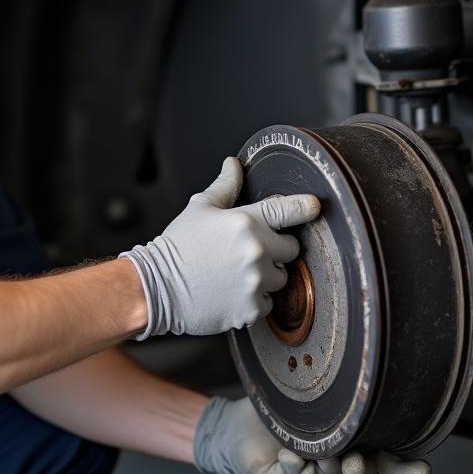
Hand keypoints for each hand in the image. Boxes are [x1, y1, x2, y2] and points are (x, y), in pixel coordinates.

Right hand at [122, 157, 319, 338]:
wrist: (157, 287)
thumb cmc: (177, 246)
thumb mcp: (200, 208)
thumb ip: (225, 186)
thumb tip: (234, 164)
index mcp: (246, 222)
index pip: (289, 210)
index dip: (305, 206)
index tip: (315, 206)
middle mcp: (256, 251)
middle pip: (291, 248)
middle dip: (276, 248)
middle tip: (250, 250)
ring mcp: (255, 282)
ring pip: (282, 277)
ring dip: (267, 275)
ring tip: (237, 273)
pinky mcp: (251, 309)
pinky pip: (268, 303)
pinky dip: (255, 299)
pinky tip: (232, 291)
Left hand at [193, 396, 430, 473]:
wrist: (237, 423)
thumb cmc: (280, 403)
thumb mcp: (311, 390)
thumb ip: (335, 391)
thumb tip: (361, 376)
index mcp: (347, 439)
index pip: (384, 457)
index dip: (405, 467)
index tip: (425, 468)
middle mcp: (332, 458)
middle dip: (366, 472)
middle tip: (359, 465)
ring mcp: (309, 470)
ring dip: (329, 469)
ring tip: (326, 460)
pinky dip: (295, 471)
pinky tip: (290, 459)